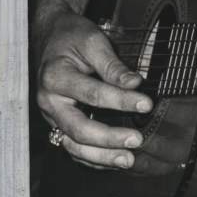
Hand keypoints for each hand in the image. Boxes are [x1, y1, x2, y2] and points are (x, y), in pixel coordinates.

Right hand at [35, 9, 152, 169]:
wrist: (50, 36)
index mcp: (56, 77)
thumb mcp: (92, 41)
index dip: (121, 101)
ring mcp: (51, 116)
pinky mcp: (58, 123)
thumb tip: (135, 84)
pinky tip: (113, 159)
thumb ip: (112, 65)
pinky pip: (73, 147)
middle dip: (109, 138)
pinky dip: (92, 157)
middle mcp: (49, 102)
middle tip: (136, 140)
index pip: (92, 94)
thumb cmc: (71, 36)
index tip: (146, 104)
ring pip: (73, 145)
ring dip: (101, 156)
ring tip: (127, 159)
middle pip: (79, 129)